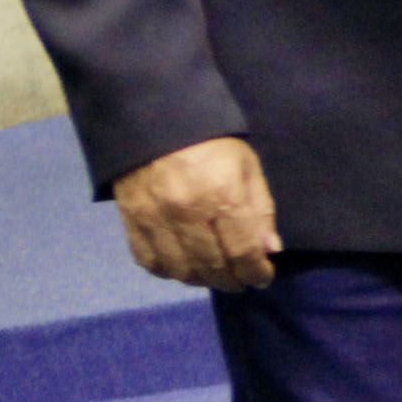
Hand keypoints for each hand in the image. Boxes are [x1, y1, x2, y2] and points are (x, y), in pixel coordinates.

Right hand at [112, 135, 281, 290]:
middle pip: (211, 266)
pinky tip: (183, 266)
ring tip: (215, 275)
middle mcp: (187, 213)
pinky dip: (168, 272)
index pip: (243, 251)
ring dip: (201, 280)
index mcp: (222, 196)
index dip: (256, 272)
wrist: (155, 121)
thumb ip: (260, 209)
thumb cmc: (211, 142)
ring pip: (180, 270)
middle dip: (232, 280)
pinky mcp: (131, 220)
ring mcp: (155, 219)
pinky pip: (148, 261)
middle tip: (241, 280)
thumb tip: (270, 250)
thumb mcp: (247, 166)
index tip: (263, 277)